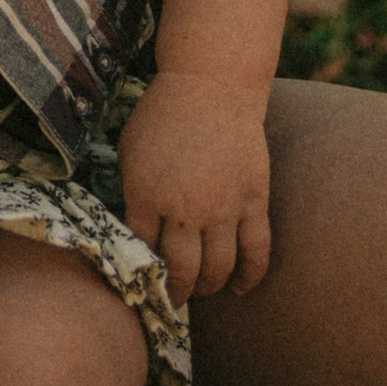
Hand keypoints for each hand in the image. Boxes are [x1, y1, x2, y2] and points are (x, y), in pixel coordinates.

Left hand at [115, 68, 272, 302]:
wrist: (211, 85)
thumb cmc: (163, 115)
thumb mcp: (129, 151)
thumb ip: (131, 194)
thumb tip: (134, 235)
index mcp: (145, 193)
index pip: (142, 251)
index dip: (142, 272)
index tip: (143, 284)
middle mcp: (184, 207)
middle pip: (181, 270)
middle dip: (175, 292)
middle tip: (174, 300)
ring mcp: (223, 206)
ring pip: (218, 268)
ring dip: (209, 287)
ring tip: (203, 290)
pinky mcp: (253, 199)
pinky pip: (257, 250)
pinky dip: (250, 275)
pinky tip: (241, 288)